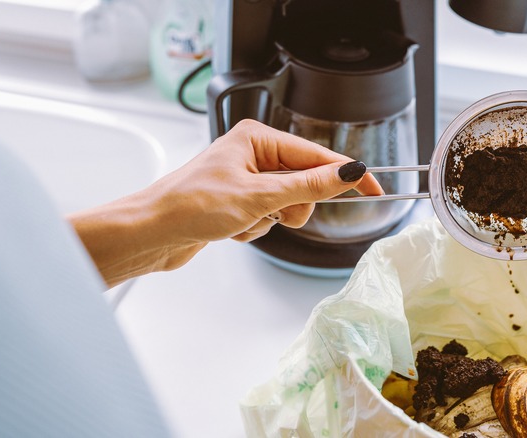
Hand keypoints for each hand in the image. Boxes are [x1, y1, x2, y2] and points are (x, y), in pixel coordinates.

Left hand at [69, 119, 383, 286]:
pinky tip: (230, 229)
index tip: (374, 188)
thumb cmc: (190, 205)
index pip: (317, 156)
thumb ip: (308, 186)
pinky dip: (254, 228)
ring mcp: (245, 179)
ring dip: (270, 220)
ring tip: (242, 221)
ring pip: (287, 205)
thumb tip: (347, 174)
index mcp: (258, 138)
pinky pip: (267, 217)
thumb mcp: (259, 196)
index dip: (346, 175)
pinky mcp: (238, 202)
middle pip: (304, 183)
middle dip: (292, 206)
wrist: (151, 233)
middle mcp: (253, 154)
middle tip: (272, 213)